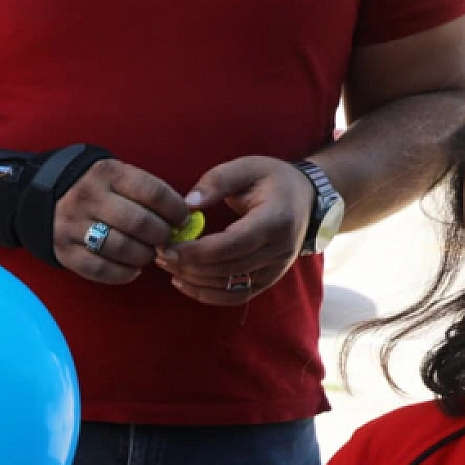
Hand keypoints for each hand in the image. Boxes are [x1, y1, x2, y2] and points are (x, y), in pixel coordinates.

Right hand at [53, 159, 189, 282]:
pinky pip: (99, 269)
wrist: (48, 197)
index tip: (183, 220)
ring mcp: (72, 225)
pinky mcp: (64, 250)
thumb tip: (183, 220)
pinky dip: (122, 274)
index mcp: (107, 173)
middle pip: (139, 223)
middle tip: (165, 240)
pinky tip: (132, 270)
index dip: (176, 210)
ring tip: (148, 254)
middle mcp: (88, 197)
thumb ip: (148, 193)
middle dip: (161, 236)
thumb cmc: (99, 189)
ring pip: (120, 248)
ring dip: (143, 256)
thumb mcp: (119, 177)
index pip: (153, 193)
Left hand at [157, 157, 315, 305]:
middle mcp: (280, 249)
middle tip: (159, 253)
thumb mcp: (246, 167)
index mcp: (276, 220)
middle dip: (188, 265)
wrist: (306, 200)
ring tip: (166, 264)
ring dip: (192, 279)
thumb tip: (186, 204)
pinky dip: (206, 294)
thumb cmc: (271, 180)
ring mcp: (276, 269)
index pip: (232, 244)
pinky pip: (234, 296)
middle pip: (226, 268)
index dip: (197, 251)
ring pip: (228, 286)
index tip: (166, 248)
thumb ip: (216, 181)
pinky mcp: (268, 280)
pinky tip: (182, 282)